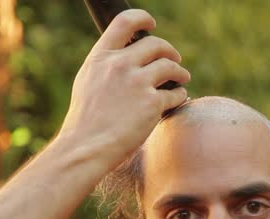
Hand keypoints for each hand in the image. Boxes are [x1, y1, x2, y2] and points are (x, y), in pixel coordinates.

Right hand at [55, 9, 189, 169]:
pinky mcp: (152, 104)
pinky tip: (179, 98)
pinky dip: (180, 95)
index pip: (124, 22)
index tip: (152, 24)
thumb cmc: (86, 121)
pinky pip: (176, 93)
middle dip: (170, 51)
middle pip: (156, 44)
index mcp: (101, 58)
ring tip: (183, 78)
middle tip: (175, 60)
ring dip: (181, 72)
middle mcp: (120, 65)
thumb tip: (129, 57)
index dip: (142, 18)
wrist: (86, 147)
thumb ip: (107, 66)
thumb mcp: (88, 82)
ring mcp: (137, 83)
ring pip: (171, 67)